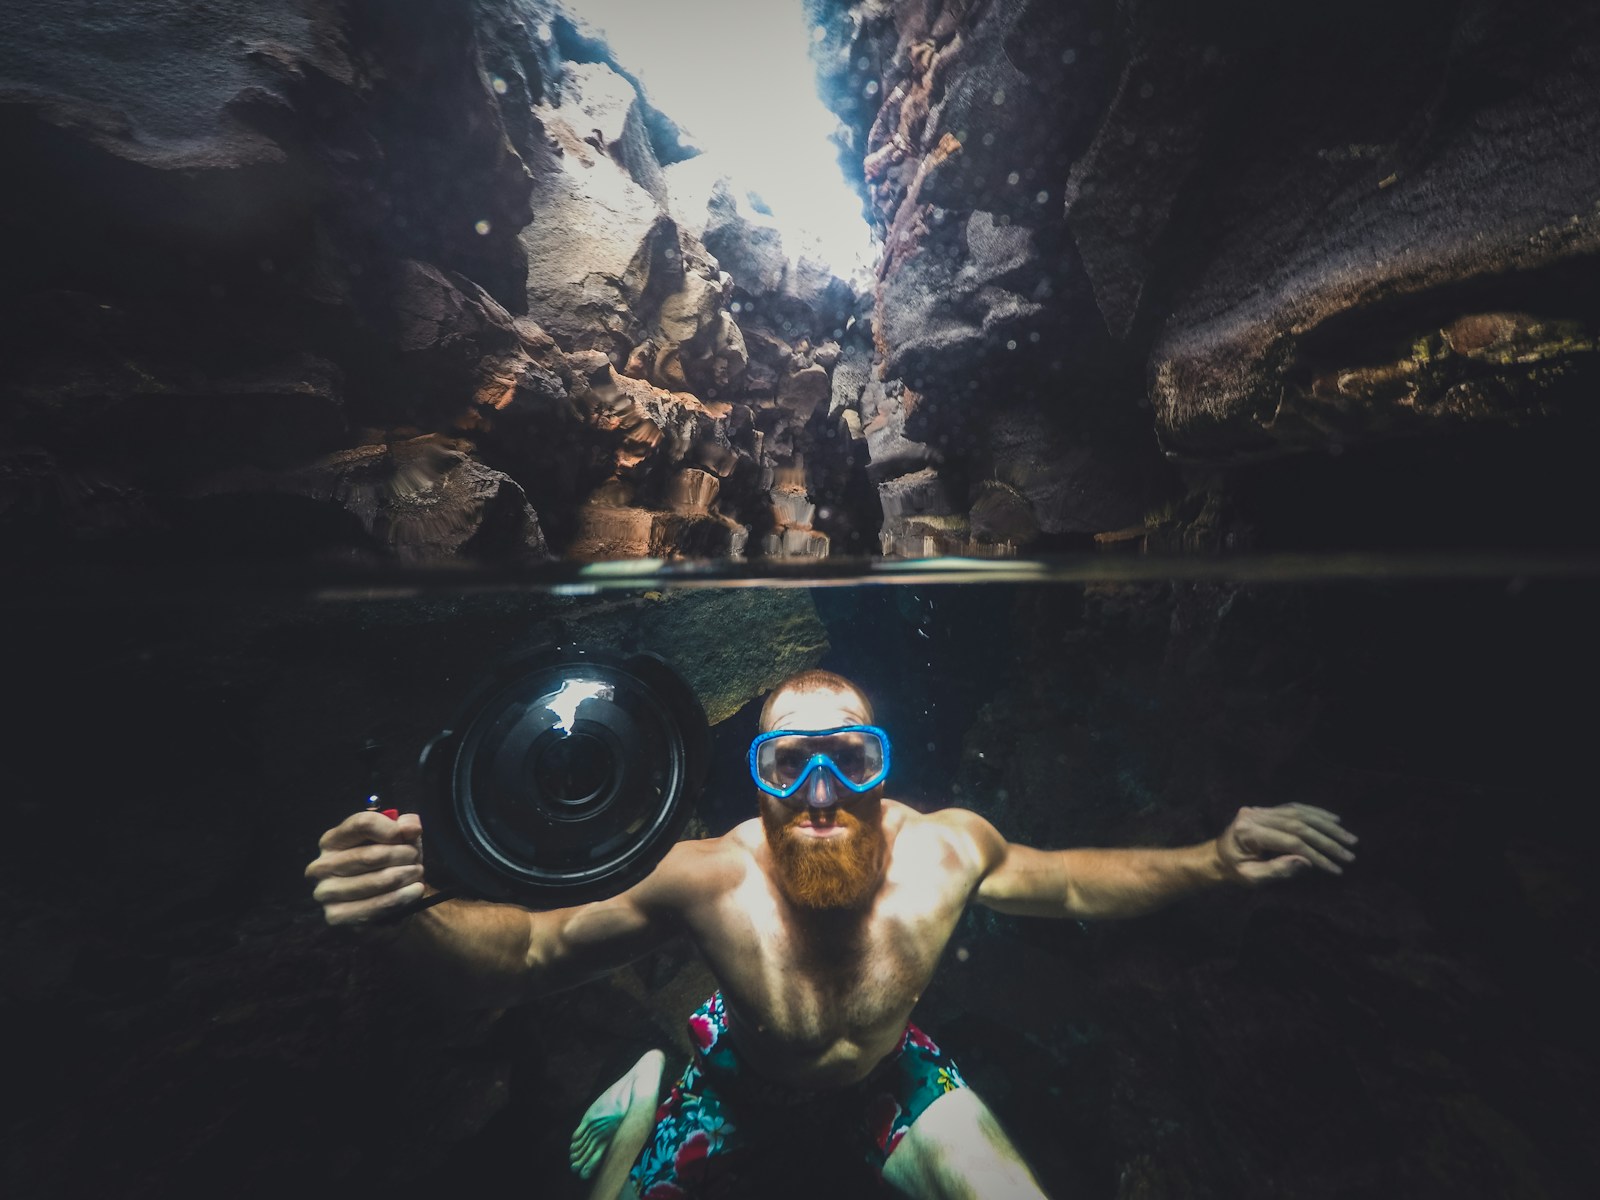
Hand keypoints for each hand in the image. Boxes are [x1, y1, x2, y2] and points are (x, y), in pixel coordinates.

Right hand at [305, 810, 426, 924]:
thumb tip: (412, 827)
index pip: (361, 824)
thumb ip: (405, 827)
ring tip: (416, 874)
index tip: (410, 835)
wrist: (384, 906)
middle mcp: (322, 866)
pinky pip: (377, 905)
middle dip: (403, 856)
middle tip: (416, 859)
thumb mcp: (398, 841)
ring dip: (406, 876)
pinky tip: (414, 891)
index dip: (391, 829)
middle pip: (371, 855)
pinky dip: (402, 897)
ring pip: (377, 880)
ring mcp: (325, 892)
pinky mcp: (336, 916)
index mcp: (332, 840)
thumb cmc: (388, 865)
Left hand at [1216, 803, 1356, 884]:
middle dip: (1327, 840)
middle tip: (1349, 853)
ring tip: (1348, 838)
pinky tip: (1334, 819)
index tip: (1336, 868)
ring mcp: (1260, 809)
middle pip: (1298, 824)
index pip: (1290, 841)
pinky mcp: (1266, 809)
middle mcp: (1254, 815)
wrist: (1217, 857)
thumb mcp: (1252, 878)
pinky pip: (1294, 807)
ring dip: (1327, 825)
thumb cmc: (1233, 871)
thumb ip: (1277, 870)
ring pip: (1299, 813)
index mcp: (1247, 831)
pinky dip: (1316, 813)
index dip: (1316, 854)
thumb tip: (1307, 862)